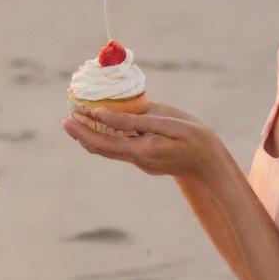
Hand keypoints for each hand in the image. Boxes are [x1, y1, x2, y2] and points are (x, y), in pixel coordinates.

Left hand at [62, 103, 223, 180]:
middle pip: (100, 148)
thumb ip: (132, 119)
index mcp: (139, 150)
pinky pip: (120, 149)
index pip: (101, 141)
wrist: (213, 165)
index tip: (69, 115)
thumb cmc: (194, 138)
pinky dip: (107, 137)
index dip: (82, 129)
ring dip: (92, 136)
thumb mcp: (165, 122)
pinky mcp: (146, 161)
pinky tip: (104, 126)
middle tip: (66, 118)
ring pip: (109, 150)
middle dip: (81, 133)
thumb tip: (102, 114)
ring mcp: (141, 162)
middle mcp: (136, 160)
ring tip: (79, 120)